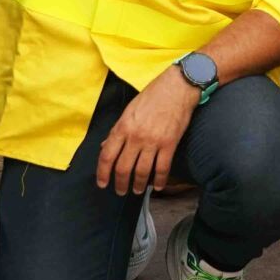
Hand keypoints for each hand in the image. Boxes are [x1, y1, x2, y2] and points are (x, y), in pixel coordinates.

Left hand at [94, 68, 198, 192]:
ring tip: (137, 190)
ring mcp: (153, 141)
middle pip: (123, 168)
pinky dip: (159, 181)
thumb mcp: (129, 110)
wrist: (177, 88)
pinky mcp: (169, 144)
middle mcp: (136, 136)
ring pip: (142, 172)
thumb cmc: (153, 96)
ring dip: (138, 185)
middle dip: (120, 184)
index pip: (107, 156)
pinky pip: (162, 168)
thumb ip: (117, 130)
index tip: (102, 183)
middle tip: (120, 191)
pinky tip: (157, 186)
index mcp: (123, 127)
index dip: (102, 173)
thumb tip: (106, 146)